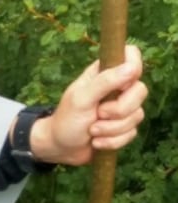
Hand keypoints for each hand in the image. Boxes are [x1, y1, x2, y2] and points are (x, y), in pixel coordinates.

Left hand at [27, 45, 146, 165]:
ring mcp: (121, 107)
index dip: (134, 67)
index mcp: (103, 72)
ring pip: (137, 115)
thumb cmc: (67, 118)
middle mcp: (116, 87)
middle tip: (98, 113)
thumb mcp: (82, 98)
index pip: (130, 55)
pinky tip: (97, 141)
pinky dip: (113, 141)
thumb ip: (105, 81)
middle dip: (119, 110)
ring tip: (92, 129)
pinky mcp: (124, 127)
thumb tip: (131, 67)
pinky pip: (132, 133)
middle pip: (140, 91)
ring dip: (112, 129)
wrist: (61, 148)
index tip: (122, 86)